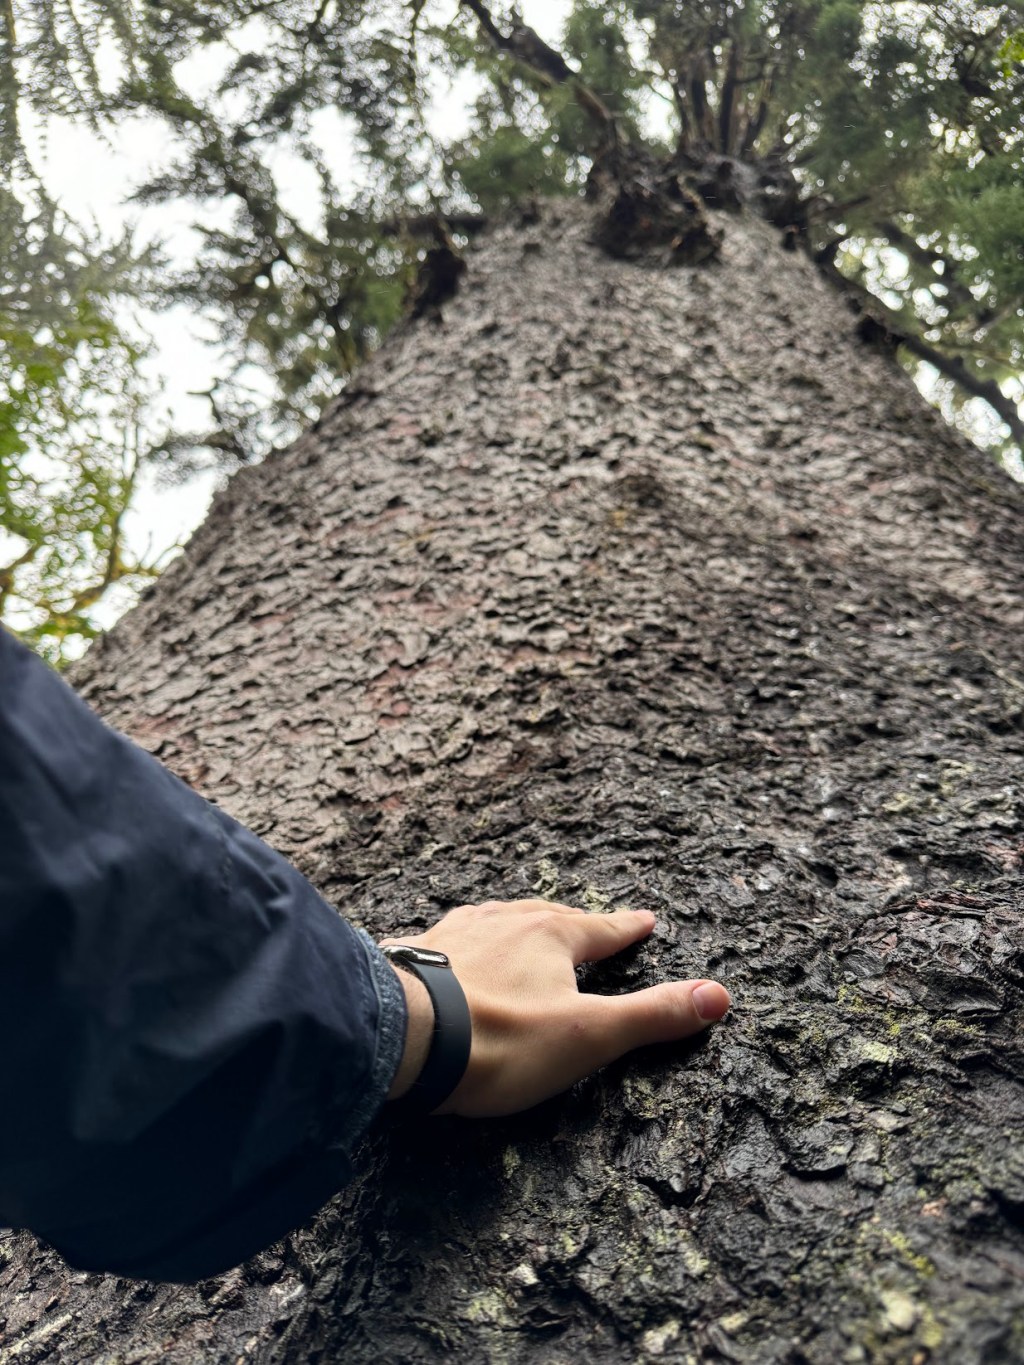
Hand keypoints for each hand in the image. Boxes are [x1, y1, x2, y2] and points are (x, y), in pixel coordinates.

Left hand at [383, 899, 730, 1117]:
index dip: (627, 928)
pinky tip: (457, 946)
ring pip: (497, 918)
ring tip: (525, 924)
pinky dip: (468, 939)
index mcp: (549, 935)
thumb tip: (719, 995)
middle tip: (589, 924)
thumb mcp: (589, 1035)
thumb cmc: (500, 1041)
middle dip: (572, 922)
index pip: (601, 929)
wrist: (402, 1039)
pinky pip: (452, 937)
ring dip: (518, 921)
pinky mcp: (416, 953)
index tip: (646, 919)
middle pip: (548, 916)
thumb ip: (652, 1015)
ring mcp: (455, 934)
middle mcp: (503, 921)